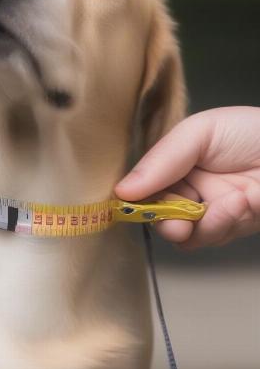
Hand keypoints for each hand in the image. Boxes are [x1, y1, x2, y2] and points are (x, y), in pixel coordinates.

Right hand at [115, 106, 259, 249]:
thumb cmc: (251, 131)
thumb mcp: (198, 133)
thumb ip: (160, 160)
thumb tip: (121, 191)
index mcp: (176, 164)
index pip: (145, 187)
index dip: (136, 199)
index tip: (129, 206)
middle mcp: (190, 188)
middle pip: (160, 216)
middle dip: (165, 221)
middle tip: (175, 222)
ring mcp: (212, 210)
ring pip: (185, 235)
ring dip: (202, 223)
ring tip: (229, 202)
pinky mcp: (237, 226)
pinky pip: (214, 237)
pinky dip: (224, 223)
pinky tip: (242, 202)